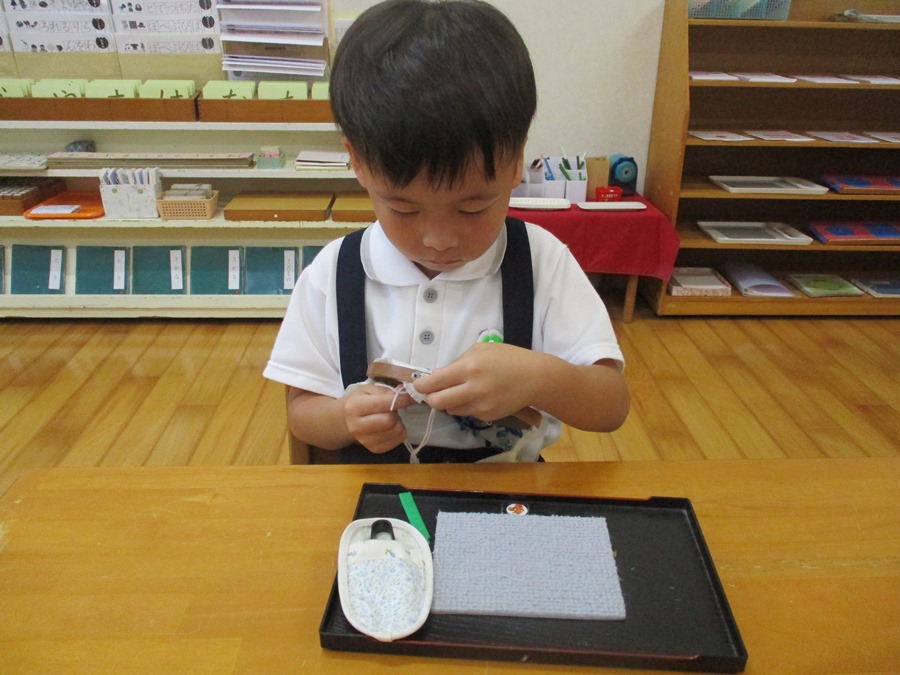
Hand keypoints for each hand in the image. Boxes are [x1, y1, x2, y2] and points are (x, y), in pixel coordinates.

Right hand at [341, 383, 415, 452]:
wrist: (346, 421)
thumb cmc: (360, 401)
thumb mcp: (369, 390)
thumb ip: (387, 391)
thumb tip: (407, 393)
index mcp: (354, 407)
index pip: (383, 404)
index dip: (401, 399)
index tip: (410, 396)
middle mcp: (357, 426)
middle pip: (389, 421)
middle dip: (395, 412)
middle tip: (392, 409)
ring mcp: (365, 441)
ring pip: (395, 431)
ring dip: (398, 423)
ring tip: (389, 417)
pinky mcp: (374, 449)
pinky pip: (398, 441)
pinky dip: (399, 432)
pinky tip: (390, 427)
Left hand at [412, 343, 536, 422]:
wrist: (535, 378)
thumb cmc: (508, 358)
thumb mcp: (480, 350)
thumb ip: (457, 362)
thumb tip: (437, 375)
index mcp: (469, 368)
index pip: (435, 382)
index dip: (422, 386)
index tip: (418, 386)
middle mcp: (473, 389)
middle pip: (437, 402)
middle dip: (431, 398)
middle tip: (434, 392)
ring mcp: (480, 406)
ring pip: (451, 410)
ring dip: (450, 402)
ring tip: (461, 391)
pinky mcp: (487, 416)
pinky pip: (467, 413)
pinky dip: (466, 406)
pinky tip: (479, 396)